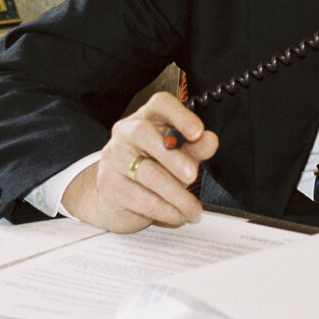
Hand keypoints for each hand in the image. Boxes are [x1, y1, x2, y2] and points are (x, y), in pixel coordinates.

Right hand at [61, 91, 217, 232]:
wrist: (116, 197)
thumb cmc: (153, 168)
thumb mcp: (179, 155)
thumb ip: (195, 147)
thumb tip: (210, 140)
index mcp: (146, 117)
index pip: (160, 103)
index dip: (180, 115)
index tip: (197, 132)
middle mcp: (125, 132)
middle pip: (144, 134)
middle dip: (173, 157)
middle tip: (193, 176)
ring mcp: (113, 158)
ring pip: (146, 173)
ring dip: (176, 194)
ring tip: (193, 209)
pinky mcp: (109, 185)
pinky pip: (140, 198)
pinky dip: (164, 210)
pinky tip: (177, 216)